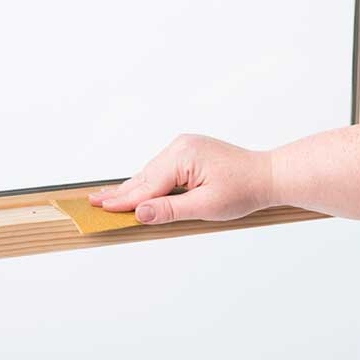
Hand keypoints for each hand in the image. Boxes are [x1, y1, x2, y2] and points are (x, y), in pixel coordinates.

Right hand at [89, 134, 272, 223]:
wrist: (267, 175)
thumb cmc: (244, 189)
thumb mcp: (206, 206)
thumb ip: (170, 210)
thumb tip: (140, 213)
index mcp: (183, 155)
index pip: (147, 185)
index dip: (123, 201)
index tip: (99, 209)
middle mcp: (180, 146)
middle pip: (144, 177)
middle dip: (120, 193)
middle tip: (92, 202)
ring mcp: (184, 147)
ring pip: (151, 173)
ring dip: (133, 188)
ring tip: (107, 198)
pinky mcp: (189, 153)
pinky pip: (162, 170)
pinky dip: (149, 182)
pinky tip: (136, 190)